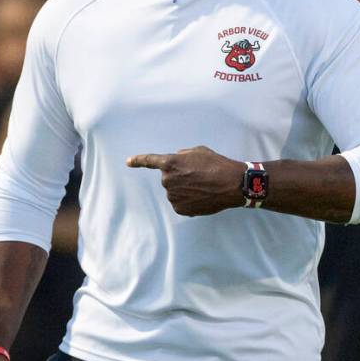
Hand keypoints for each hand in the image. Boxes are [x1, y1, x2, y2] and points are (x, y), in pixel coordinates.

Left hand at [127, 146, 242, 215]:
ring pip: (174, 191)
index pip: (149, 161)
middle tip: (198, 175)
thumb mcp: (198, 151)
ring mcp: (173, 196)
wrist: (231, 184)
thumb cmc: (216, 164)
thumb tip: (176, 160)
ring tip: (203, 186)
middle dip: (179, 176)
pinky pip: (180, 203)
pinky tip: (202, 196)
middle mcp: (167, 180)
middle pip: (168, 178)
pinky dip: (188, 201)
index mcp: (170, 163)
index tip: (128, 162)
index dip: (138, 161)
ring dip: (184, 189)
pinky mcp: (180, 209)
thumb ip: (182, 155)